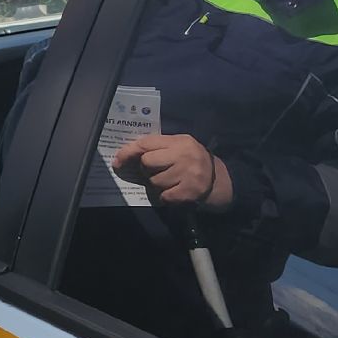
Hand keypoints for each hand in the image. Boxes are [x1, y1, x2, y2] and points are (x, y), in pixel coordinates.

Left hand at [112, 133, 232, 210]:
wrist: (219, 181)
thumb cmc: (192, 162)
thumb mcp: (180, 147)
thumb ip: (157, 147)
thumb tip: (125, 156)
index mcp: (180, 141)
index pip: (147, 143)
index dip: (129, 151)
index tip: (117, 160)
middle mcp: (184, 155)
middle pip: (147, 162)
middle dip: (147, 169)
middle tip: (157, 171)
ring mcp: (188, 174)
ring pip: (154, 182)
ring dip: (157, 185)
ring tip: (170, 182)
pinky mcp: (189, 192)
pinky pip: (163, 196)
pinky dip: (166, 196)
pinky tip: (175, 192)